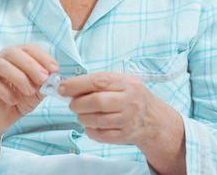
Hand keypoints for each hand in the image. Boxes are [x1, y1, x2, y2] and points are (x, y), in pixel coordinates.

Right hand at [0, 44, 58, 137]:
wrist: (1, 118)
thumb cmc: (19, 99)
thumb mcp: (36, 92)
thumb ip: (43, 83)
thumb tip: (53, 76)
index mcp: (15, 57)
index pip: (28, 48)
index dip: (42, 56)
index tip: (54, 68)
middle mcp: (0, 60)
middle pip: (12, 52)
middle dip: (30, 65)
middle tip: (43, 78)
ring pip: (0, 65)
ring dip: (18, 77)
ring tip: (29, 91)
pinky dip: (5, 91)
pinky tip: (14, 100)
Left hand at [58, 72, 182, 152]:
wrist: (153, 120)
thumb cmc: (130, 96)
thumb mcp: (121, 81)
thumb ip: (98, 82)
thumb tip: (68, 86)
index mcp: (127, 83)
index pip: (99, 81)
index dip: (77, 85)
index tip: (62, 88)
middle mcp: (130, 101)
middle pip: (97, 102)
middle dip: (78, 104)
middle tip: (72, 104)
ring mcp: (128, 120)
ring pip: (97, 120)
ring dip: (82, 118)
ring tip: (82, 114)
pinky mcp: (125, 135)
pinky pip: (101, 135)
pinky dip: (90, 130)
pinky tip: (91, 125)